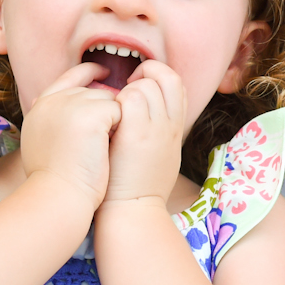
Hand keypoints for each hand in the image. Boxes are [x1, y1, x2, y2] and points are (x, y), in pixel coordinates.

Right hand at [20, 63, 121, 209]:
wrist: (57, 198)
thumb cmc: (53, 181)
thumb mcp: (40, 142)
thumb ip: (50, 120)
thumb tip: (59, 108)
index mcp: (42, 105)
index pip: (71, 75)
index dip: (89, 73)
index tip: (104, 74)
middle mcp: (55, 99)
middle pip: (95, 91)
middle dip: (105, 112)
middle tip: (101, 141)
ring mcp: (73, 104)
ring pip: (110, 101)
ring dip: (113, 123)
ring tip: (102, 149)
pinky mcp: (93, 113)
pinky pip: (120, 111)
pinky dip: (120, 129)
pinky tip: (109, 148)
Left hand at [103, 61, 185, 206]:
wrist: (133, 212)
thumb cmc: (139, 188)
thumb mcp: (163, 156)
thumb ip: (159, 132)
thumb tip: (148, 114)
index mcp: (178, 129)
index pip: (177, 85)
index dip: (158, 78)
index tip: (140, 87)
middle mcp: (171, 125)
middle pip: (168, 77)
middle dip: (146, 72)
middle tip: (126, 85)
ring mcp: (155, 129)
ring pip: (147, 85)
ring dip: (128, 87)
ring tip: (115, 104)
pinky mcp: (136, 134)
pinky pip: (130, 97)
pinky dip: (117, 98)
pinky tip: (107, 114)